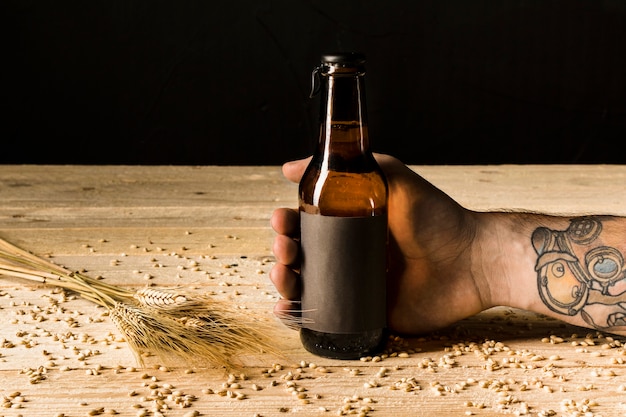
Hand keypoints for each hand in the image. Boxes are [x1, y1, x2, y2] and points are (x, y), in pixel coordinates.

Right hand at [270, 154, 489, 334]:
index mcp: (351, 224)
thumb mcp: (394, 177)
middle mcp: (349, 254)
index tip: (282, 219)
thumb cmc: (436, 217)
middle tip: (286, 247)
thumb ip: (353, 165)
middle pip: (301, 254)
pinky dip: (298, 314)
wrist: (470, 260)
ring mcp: (355, 285)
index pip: (307, 223)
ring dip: (284, 280)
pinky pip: (325, 316)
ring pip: (306, 285)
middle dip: (283, 250)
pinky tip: (286, 308)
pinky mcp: (365, 314)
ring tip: (284, 274)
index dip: (287, 222)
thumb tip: (289, 166)